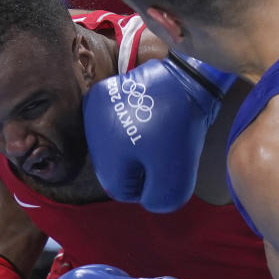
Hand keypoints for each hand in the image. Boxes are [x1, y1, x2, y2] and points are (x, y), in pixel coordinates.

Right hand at [82, 53, 235, 211]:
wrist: (187, 78)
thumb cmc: (180, 128)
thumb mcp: (177, 176)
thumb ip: (160, 199)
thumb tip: (147, 200)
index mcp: (104, 152)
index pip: (120, 190)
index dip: (147, 185)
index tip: (164, 167)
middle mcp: (90, 131)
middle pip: (114, 168)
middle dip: (139, 167)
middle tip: (163, 151)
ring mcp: (94, 109)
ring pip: (113, 147)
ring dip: (134, 148)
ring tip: (156, 133)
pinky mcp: (104, 94)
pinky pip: (114, 124)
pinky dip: (131, 127)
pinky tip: (148, 119)